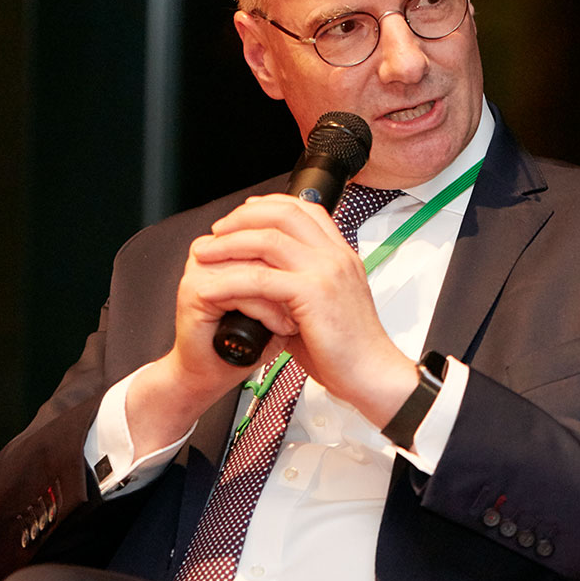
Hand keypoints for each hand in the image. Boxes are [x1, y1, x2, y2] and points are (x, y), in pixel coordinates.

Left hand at [132, 195, 415, 447]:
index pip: (304, 209)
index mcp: (341, 255)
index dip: (269, 205)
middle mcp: (336, 256)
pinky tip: (215, 287)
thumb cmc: (348, 350)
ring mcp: (327, 271)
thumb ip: (296, 291)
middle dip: (242, 217)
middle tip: (218, 231)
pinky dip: (232, 279)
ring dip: (230, 243)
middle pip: (283, 213)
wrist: (373, 375)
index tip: (243, 212)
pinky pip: (261, 277)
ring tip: (206, 253)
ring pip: (268, 238)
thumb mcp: (324, 308)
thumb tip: (263, 289)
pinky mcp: (313, 293)